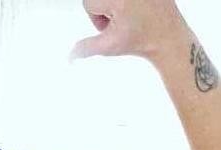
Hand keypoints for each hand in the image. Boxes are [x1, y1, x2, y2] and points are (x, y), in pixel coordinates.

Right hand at [70, 0, 187, 61]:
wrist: (168, 38)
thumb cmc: (141, 41)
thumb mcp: (108, 47)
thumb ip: (85, 48)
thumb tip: (70, 55)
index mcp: (117, 0)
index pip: (89, 3)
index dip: (97, 18)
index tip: (111, 27)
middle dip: (105, 9)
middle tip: (121, 22)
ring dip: (116, 5)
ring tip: (130, 16)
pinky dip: (128, 4)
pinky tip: (137, 11)